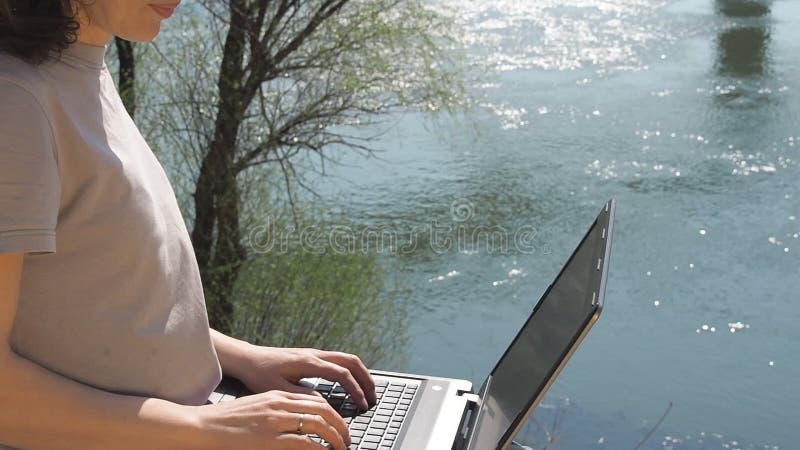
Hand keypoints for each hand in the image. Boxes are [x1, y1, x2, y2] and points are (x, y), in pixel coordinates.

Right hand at [194, 390, 350, 449]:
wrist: (201, 426)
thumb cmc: (226, 421)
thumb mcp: (256, 408)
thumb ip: (277, 412)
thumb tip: (299, 425)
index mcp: (277, 395)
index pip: (316, 400)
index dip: (333, 414)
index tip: (340, 426)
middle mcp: (278, 404)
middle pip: (322, 410)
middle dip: (340, 425)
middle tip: (347, 439)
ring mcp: (274, 421)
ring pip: (318, 424)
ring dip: (335, 437)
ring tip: (341, 448)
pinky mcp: (268, 439)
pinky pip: (303, 443)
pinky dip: (319, 448)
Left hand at [239, 347, 376, 409]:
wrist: (249, 358)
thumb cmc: (260, 374)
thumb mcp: (278, 389)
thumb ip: (302, 396)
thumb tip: (324, 404)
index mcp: (308, 362)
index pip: (341, 374)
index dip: (355, 390)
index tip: (362, 405)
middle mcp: (315, 354)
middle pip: (351, 361)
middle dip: (366, 379)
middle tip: (373, 398)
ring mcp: (315, 353)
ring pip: (347, 358)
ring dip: (361, 374)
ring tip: (368, 391)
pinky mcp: (313, 356)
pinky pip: (339, 360)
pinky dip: (352, 370)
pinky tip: (352, 383)